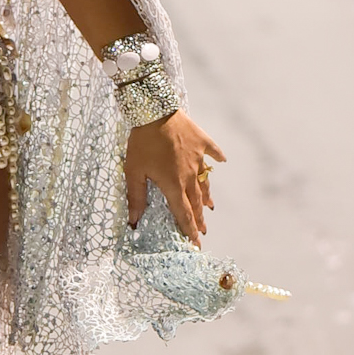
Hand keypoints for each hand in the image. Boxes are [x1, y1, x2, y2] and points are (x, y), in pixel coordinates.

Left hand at [124, 111, 224, 245]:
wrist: (154, 110)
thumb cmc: (141, 142)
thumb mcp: (133, 171)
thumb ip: (135, 197)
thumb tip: (133, 221)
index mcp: (173, 184)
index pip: (183, 214)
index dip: (189, 230)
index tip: (195, 243)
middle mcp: (189, 175)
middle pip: (196, 202)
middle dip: (199, 219)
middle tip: (203, 231)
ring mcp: (197, 158)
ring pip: (204, 182)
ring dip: (206, 196)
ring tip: (210, 207)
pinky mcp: (201, 141)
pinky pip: (212, 152)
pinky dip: (216, 158)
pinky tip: (220, 162)